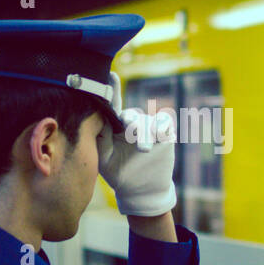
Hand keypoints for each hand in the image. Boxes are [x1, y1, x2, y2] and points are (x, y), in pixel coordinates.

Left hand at [98, 93, 177, 216]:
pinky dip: (161, 125)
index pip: (112, 107)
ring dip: (145, 133)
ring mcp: (149, 128)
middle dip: (131, 122)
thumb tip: (99, 118)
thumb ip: (101, 138)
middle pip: (131, 115)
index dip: (112, 90)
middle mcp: (132, 124)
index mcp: (114, 128)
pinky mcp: (165, 134)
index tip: (110, 75)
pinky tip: (159, 134)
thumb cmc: (118, 174)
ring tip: (144, 149)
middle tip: (129, 131)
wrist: (142, 190)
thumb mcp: (104, 159)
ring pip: (148, 121)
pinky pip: (164, 121)